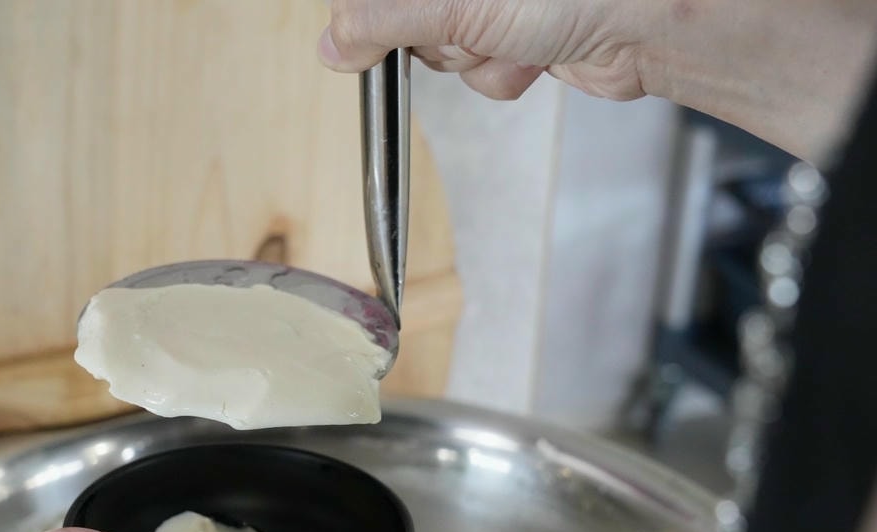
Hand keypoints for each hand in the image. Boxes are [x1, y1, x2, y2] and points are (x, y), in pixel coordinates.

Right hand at [319, 0, 656, 101]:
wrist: (653, 20)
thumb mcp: (454, 0)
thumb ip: (380, 19)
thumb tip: (332, 44)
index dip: (365, 13)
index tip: (362, 36)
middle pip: (400, 15)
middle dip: (436, 35)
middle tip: (472, 25)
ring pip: (441, 46)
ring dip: (474, 57)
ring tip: (516, 37)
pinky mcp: (516, 29)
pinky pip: (479, 66)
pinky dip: (503, 70)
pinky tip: (537, 53)